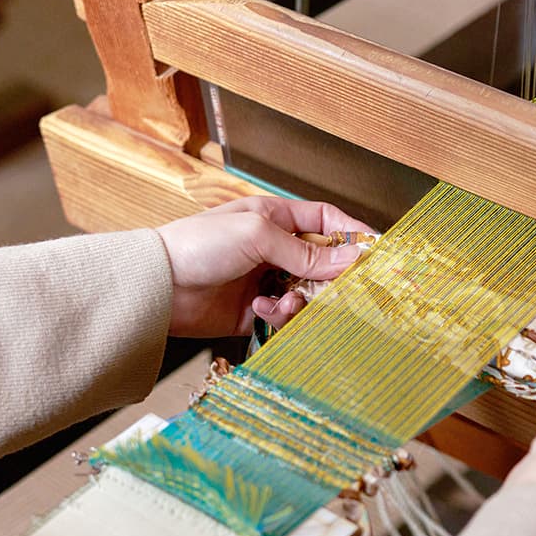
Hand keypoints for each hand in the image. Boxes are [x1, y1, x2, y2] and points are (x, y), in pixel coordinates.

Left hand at [155, 197, 375, 336]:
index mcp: (274, 218)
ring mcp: (264, 280)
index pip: (326, 221)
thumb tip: (351, 259)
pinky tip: (260, 310)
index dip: (352, 234)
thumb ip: (306, 251)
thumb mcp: (258, 237)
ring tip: (283, 302)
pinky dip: (279, 316)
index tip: (376, 253)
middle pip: (322, 263)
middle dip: (332, 279)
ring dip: (302, 301)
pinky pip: (284, 317)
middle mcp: (272, 249)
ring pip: (306, 294)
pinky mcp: (253, 311)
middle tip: (341, 291)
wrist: (158, 285)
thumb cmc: (199, 246)